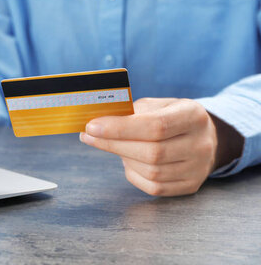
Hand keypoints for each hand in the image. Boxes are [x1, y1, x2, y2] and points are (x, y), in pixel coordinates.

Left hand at [80, 98, 240, 196]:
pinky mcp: (190, 186)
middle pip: (152, 152)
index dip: (120, 128)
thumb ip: (131, 111)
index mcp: (193, 116)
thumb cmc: (170, 116)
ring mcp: (198, 169)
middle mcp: (201, 144)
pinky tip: (127, 160)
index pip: (155, 126)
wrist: (203, 137)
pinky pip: (154, 187)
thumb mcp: (156, 105)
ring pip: (151, 172)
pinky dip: (133, 173)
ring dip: (123, 158)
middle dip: (113, 144)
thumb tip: (97, 122)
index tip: (92, 126)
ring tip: (112, 145)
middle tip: (89, 135)